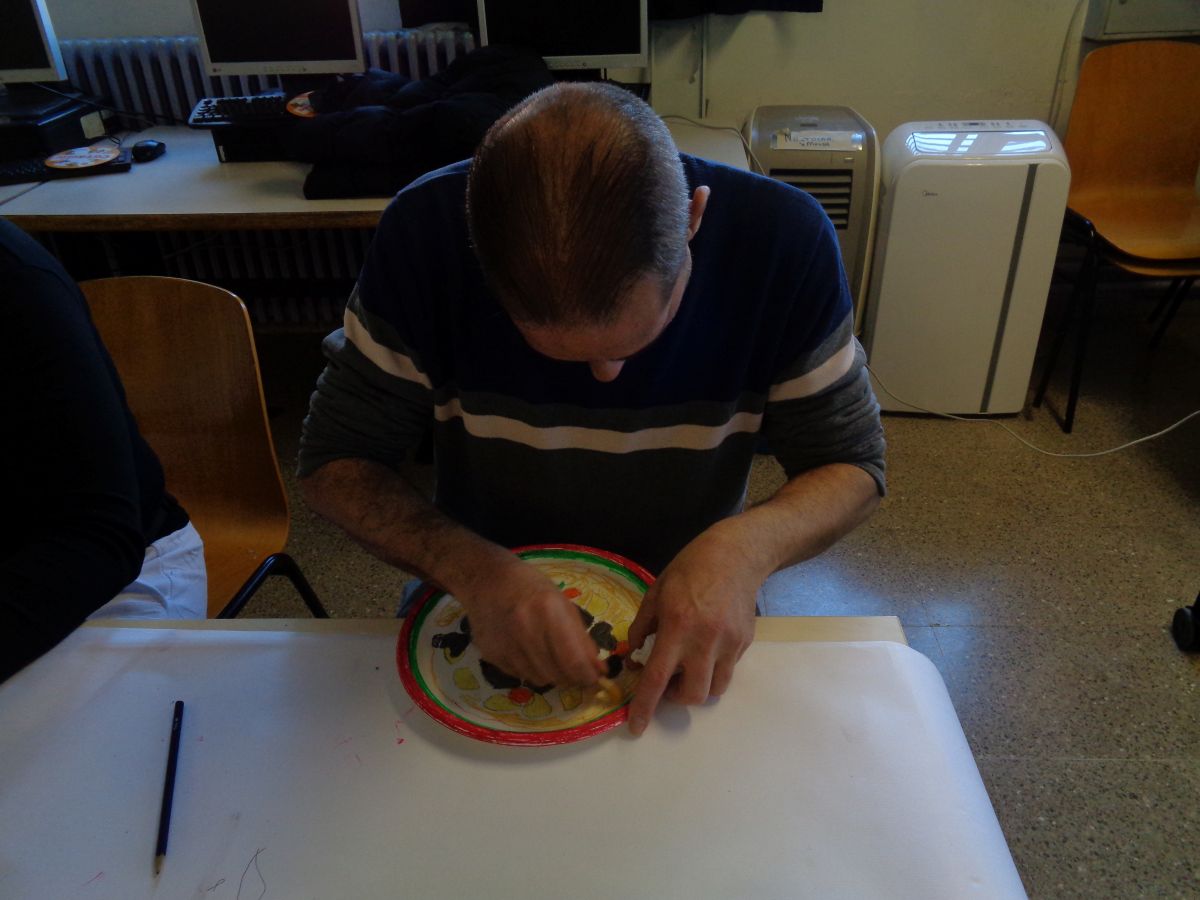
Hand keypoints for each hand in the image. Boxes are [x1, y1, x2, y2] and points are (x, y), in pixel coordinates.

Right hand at [455, 556, 604, 688]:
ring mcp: (505, 644)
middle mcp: (525, 629)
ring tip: (549, 655)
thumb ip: (582, 639)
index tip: (594, 679)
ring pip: (539, 679)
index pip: (573, 661)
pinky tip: (527, 651)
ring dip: (551, 674)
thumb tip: (599, 670)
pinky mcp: (491, 655)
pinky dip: (530, 670)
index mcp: (548, 610)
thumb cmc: (531, 587)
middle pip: (557, 675)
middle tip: (575, 671)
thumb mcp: (563, 604)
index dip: (587, 676)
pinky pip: (520, 675)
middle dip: (571, 678)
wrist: (487, 580)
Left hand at [625, 528, 759, 735]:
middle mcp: (705, 640)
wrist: (736, 555)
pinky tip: (707, 648)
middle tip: (668, 683)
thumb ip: (642, 627)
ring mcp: (730, 644)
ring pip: (715, 689)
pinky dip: (713, 670)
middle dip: (676, 698)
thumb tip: (633, 658)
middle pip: (693, 695)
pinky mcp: (745, 643)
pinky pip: (728, 670)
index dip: (644, 705)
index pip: (657, 677)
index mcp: (677, 626)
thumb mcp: (656, 592)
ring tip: (688, 667)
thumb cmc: (690, 569)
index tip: (635, 727)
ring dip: (697, 688)